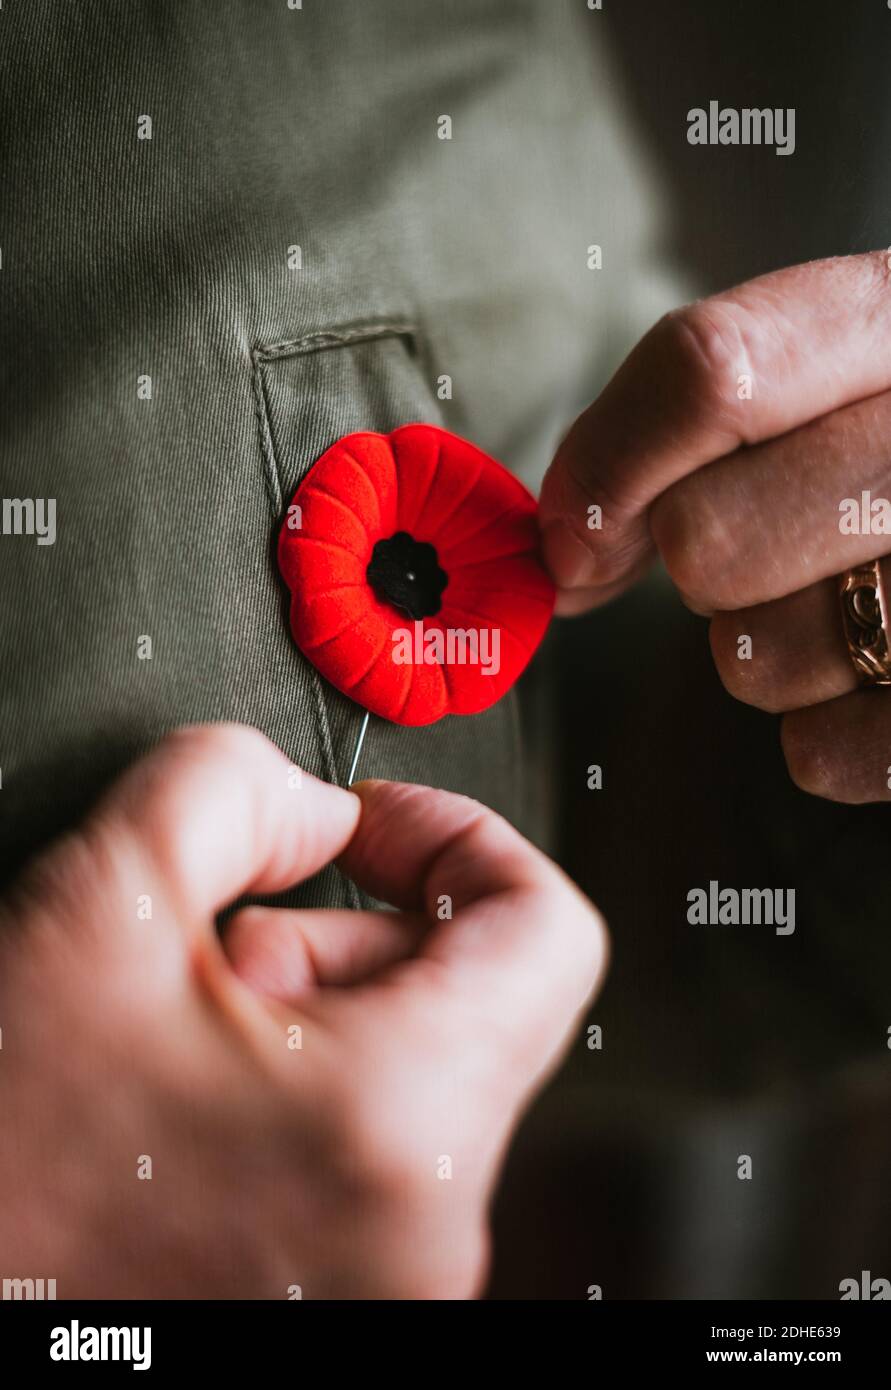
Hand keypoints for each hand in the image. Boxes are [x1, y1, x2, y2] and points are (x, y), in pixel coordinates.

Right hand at [0, 723, 605, 1298]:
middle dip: (347, 936)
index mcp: (397, 1123)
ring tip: (183, 1039)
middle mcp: (425, 1231)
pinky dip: (302, 1089)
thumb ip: (231, 788)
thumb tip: (313, 808)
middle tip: (224, 951)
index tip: (378, 829)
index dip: (460, 840)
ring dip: (311, 1013)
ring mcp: (396, 1279)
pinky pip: (380, 1148)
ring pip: (419, 1072)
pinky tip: (191, 1100)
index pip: (549, 931)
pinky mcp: (352, 1300)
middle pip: (473, 1000)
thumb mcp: (98, 905)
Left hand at [540, 251, 890, 802]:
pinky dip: (828, 730)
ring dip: (768, 648)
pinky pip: (823, 752)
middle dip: (705, 567)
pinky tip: (883, 678)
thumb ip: (702, 417)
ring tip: (851, 606)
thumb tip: (566, 543)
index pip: (714, 372)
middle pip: (710, 537)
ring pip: (755, 657)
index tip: (573, 534)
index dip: (609, 465)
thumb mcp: (845, 368)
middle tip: (777, 549)